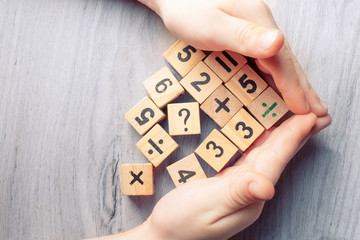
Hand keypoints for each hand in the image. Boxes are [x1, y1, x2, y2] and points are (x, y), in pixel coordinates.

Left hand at [139, 0, 331, 130]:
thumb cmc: (186, 9)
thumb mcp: (212, 24)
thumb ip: (244, 36)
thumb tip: (278, 43)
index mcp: (258, 23)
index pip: (282, 62)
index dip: (294, 88)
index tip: (306, 111)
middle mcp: (261, 27)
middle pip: (287, 62)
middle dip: (303, 89)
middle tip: (320, 113)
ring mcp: (255, 32)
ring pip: (279, 63)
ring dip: (294, 86)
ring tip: (307, 105)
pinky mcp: (245, 38)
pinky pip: (267, 62)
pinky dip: (277, 78)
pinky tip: (281, 88)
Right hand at [140, 113, 317, 239]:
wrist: (165, 234)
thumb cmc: (180, 221)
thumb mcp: (206, 206)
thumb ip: (235, 193)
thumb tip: (267, 186)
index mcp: (247, 197)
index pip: (273, 163)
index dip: (291, 138)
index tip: (308, 118)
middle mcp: (248, 192)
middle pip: (275, 158)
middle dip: (294, 135)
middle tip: (313, 113)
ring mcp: (238, 188)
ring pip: (265, 156)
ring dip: (281, 136)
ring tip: (295, 120)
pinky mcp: (228, 183)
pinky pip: (250, 157)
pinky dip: (261, 142)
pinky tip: (264, 134)